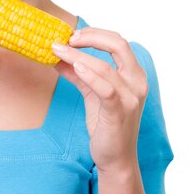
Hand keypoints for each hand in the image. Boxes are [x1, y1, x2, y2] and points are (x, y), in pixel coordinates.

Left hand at [53, 27, 147, 173]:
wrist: (116, 159)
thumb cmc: (107, 125)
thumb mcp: (92, 94)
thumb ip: (78, 74)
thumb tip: (57, 56)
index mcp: (134, 74)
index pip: (118, 42)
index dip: (95, 34)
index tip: (72, 35)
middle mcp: (137, 82)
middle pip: (119, 45)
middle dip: (91, 37)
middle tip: (67, 38)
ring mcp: (131, 98)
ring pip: (105, 66)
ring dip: (78, 55)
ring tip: (58, 50)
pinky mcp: (119, 112)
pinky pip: (105, 88)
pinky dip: (89, 74)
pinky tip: (73, 66)